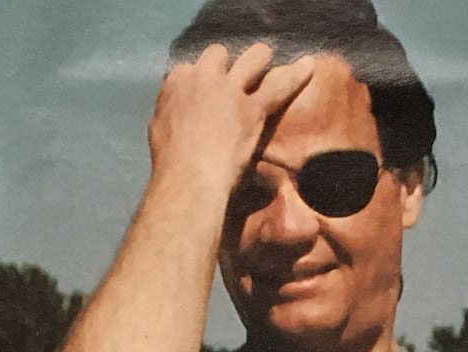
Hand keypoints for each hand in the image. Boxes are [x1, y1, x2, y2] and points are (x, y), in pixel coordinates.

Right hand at [147, 43, 315, 196]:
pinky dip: (296, 75)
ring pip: (252, 59)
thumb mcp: (158, 131)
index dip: (199, 79)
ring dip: (260, 59)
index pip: (190, 69)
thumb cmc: (170, 164)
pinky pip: (279, 86)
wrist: (188, 180)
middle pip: (218, 55)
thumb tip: (172, 113)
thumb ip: (169, 113)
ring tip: (267, 61)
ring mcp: (230, 90)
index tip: (203, 92)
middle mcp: (203, 78)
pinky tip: (308, 66)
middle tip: (234, 77)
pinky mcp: (252, 108)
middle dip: (226, 64)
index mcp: (176, 83)